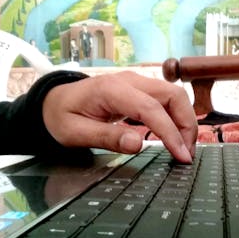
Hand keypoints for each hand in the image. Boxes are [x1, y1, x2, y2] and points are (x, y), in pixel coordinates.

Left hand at [42, 71, 196, 162]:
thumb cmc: (60, 117)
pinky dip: (175, 117)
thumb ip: (107, 137)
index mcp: (112, 90)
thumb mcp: (75, 133)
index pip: (152, 109)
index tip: (181, 156)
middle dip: (186, 124)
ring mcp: (135, 83)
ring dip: (184, 120)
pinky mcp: (138, 90)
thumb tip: (138, 144)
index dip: (170, 133)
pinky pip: (165, 100)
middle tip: (186, 154)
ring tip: (183, 148)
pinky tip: (174, 136)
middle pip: (173, 95)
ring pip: (173, 95)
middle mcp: (129, 81)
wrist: (52, 102)